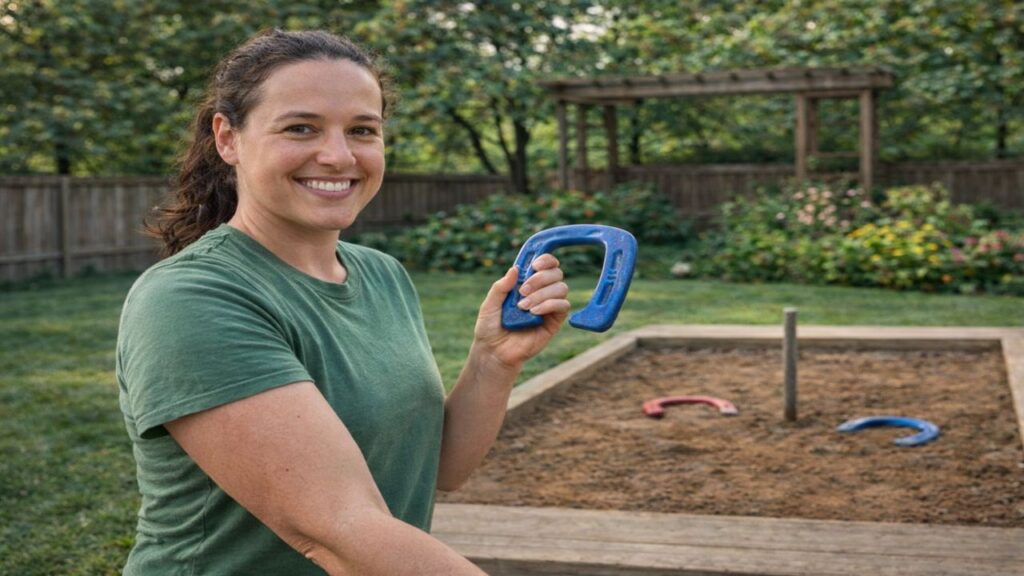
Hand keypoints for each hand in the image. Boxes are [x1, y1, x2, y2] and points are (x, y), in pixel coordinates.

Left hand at [472, 254, 569, 369]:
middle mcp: (541, 292)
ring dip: (542, 293)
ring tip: (523, 306)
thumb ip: (501, 286)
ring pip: (561, 288)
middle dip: (541, 278)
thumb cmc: (490, 328)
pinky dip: (550, 304)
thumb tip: (515, 268)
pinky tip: (534, 312)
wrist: (494, 352)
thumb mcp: (489, 304)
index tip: (534, 265)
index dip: (545, 259)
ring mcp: (549, 306)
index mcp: (526, 283)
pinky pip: (563, 306)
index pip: (545, 264)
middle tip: (523, 290)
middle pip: (556, 273)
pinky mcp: (554, 322)